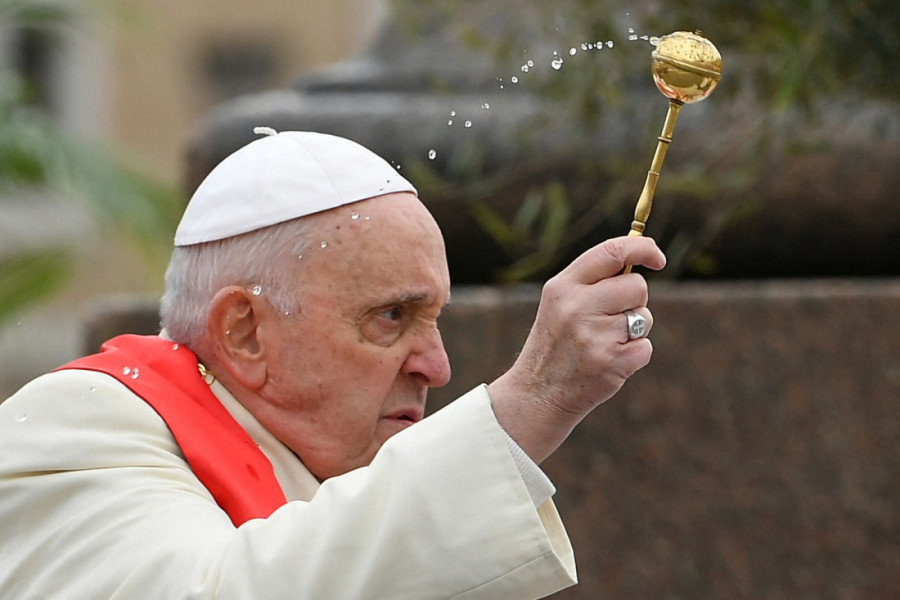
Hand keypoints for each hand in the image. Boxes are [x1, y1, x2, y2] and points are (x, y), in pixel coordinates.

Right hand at [488, 236, 666, 463]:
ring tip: (604, 343)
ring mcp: (594, 336)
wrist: (538, 393)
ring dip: (634, 330)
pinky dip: (634, 355)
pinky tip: (608, 362)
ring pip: (644, 318)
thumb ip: (592, 281)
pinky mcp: (612, 362)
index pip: (612, 251)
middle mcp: (577, 307)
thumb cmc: (556, 342)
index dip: (643, 248)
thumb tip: (639, 256)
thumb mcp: (559, 303)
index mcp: (563, 286)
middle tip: (610, 319)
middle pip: (637, 286)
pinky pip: (646, 346)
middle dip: (634, 301)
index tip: (657, 258)